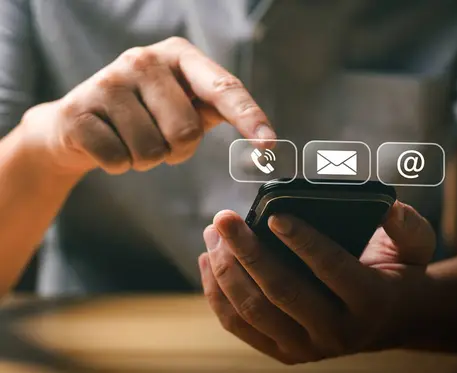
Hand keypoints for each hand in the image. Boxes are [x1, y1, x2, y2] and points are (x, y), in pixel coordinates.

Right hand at [20, 37, 274, 175]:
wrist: (78, 122)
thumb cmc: (145, 113)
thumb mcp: (184, 102)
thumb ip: (217, 108)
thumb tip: (265, 138)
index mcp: (179, 56)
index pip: (224, 89)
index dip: (249, 117)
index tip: (268, 143)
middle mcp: (144, 60)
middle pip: (186, 132)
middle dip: (177, 151)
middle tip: (159, 139)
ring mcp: (108, 82)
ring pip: (153, 152)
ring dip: (148, 160)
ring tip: (132, 139)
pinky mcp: (79, 110)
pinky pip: (119, 161)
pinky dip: (120, 165)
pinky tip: (110, 144)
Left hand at [199, 201, 435, 363]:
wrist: (393, 318)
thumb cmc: (400, 272)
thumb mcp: (416, 245)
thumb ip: (407, 223)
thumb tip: (386, 204)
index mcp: (370, 300)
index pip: (332, 268)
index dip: (302, 240)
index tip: (273, 214)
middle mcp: (339, 332)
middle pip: (282, 292)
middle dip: (247, 252)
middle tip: (223, 218)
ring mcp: (309, 348)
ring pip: (255, 311)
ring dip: (226, 270)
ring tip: (213, 234)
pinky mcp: (286, 353)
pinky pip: (241, 326)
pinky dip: (218, 295)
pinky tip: (209, 262)